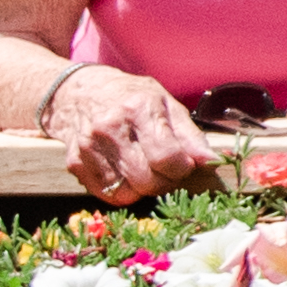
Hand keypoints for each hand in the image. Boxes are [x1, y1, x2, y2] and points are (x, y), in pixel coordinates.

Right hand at [37, 66, 216, 204]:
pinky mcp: (74, 163)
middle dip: (165, 181)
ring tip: (146, 170)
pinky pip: (107, 195)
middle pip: (147, 179)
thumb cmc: (131, 97)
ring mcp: (89, 147)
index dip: (182, 168)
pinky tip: (126, 173)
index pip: (166, 157)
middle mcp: (110, 127)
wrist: (79, 92)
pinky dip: (122, 191)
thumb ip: (191, 135)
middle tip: (166, 170)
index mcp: (139, 108)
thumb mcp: (166, 104)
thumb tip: (212, 161)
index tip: (185, 164)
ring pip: (127, 192)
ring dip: (144, 188)